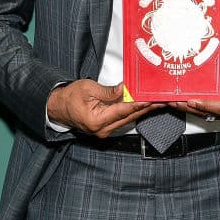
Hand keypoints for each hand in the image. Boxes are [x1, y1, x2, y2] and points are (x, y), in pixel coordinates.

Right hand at [47, 80, 161, 138]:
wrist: (58, 107)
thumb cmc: (70, 97)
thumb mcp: (88, 88)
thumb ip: (108, 91)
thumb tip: (124, 89)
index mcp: (97, 120)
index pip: (123, 111)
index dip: (138, 104)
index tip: (151, 99)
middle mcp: (103, 130)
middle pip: (129, 116)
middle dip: (146, 107)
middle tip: (161, 99)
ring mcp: (105, 131)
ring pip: (128, 119)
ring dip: (142, 110)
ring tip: (157, 101)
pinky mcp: (106, 128)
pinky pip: (123, 119)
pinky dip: (133, 111)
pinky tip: (143, 105)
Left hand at [170, 49, 219, 121]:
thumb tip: (211, 47)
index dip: (206, 104)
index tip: (192, 100)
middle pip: (210, 113)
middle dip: (190, 108)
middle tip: (173, 101)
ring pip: (209, 116)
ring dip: (191, 110)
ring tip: (174, 103)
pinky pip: (212, 116)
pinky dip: (199, 111)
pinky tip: (186, 105)